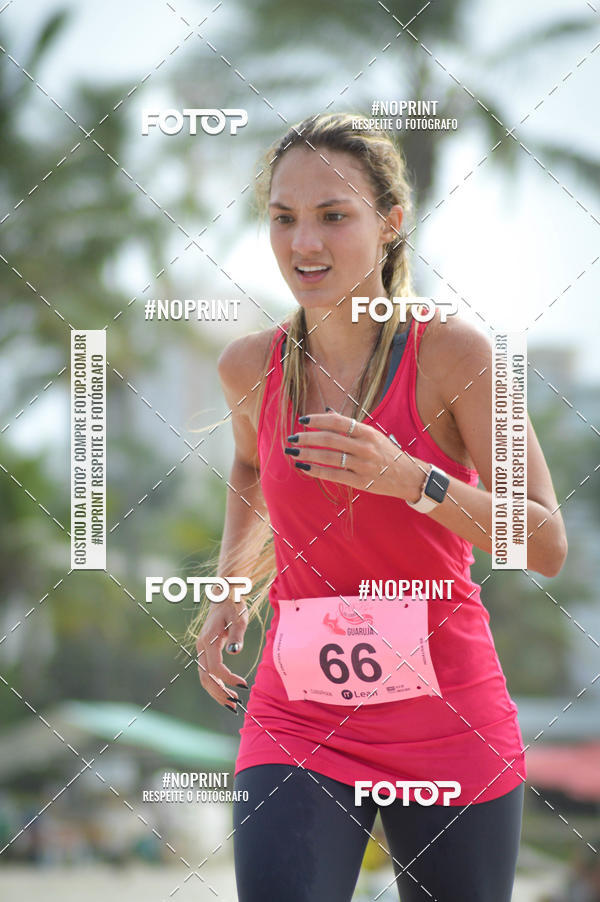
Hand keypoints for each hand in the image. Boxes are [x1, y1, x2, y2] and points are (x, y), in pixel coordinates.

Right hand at [196, 600, 248, 711]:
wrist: (224, 596)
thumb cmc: (234, 606)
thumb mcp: (239, 618)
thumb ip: (237, 635)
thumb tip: (235, 652)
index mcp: (208, 640)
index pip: (215, 668)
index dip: (228, 679)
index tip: (244, 685)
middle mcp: (201, 647)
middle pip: (205, 677)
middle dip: (219, 693)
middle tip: (235, 705)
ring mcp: (201, 649)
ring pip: (204, 677)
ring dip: (216, 691)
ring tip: (232, 702)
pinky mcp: (205, 650)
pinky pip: (207, 671)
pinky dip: (216, 683)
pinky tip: (227, 689)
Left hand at [285, 411, 428, 500]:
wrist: (408, 476)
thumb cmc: (387, 453)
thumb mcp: (372, 435)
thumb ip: (349, 425)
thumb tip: (326, 412)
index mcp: (367, 432)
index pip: (337, 421)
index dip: (318, 420)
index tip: (303, 420)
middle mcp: (365, 447)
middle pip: (329, 439)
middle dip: (307, 438)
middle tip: (292, 438)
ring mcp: (362, 465)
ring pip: (328, 457)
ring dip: (307, 454)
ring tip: (292, 452)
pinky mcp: (360, 482)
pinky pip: (333, 475)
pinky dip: (316, 470)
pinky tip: (304, 467)